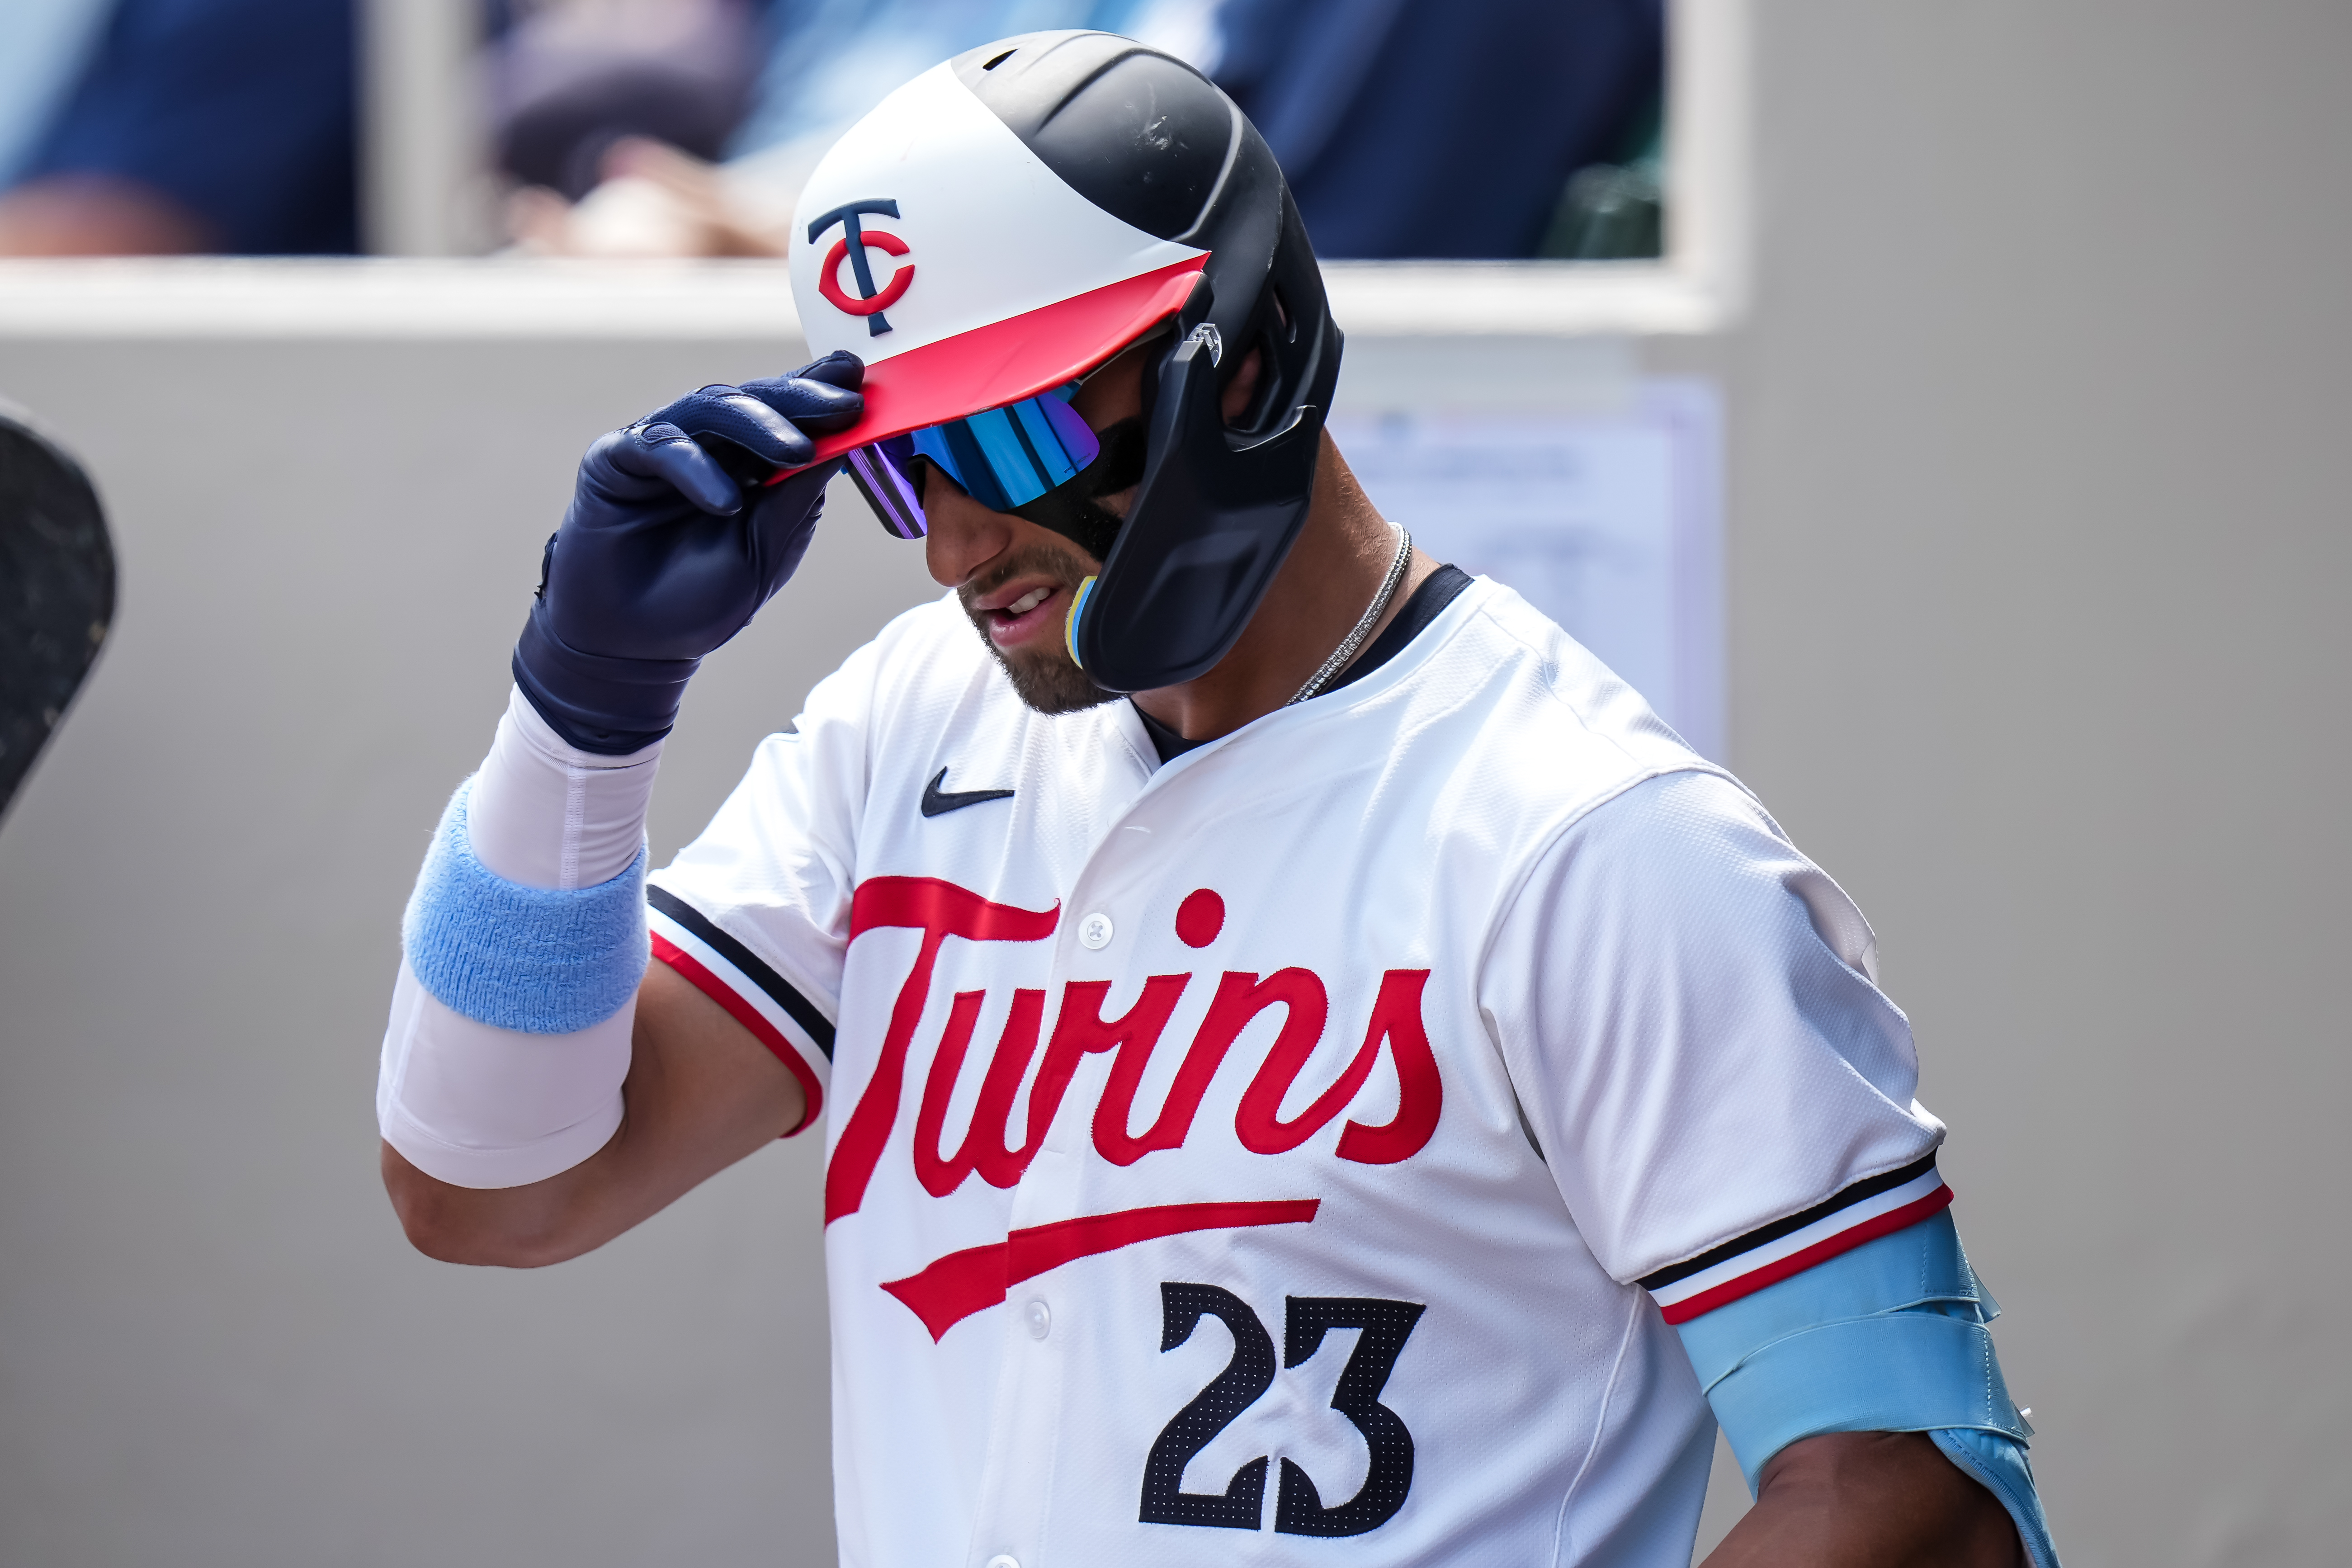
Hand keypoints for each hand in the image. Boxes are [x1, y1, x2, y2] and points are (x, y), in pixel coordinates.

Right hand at [513, 352, 862, 751]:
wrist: (634, 646)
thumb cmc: (700, 599)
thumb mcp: (765, 550)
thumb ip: (797, 499)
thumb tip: (843, 445)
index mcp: (750, 460)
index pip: (789, 415)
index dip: (823, 394)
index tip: (862, 382)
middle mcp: (708, 442)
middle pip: (756, 399)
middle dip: (802, 399)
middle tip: (844, 404)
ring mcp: (662, 444)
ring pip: (712, 407)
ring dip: (759, 425)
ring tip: (798, 452)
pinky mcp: (616, 457)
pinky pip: (660, 445)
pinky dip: (696, 469)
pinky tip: (727, 501)